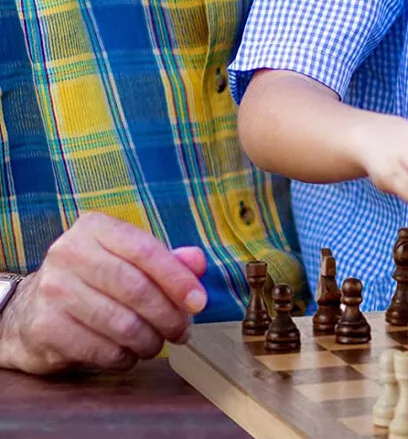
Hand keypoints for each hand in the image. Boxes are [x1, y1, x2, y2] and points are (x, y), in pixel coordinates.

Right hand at [0, 212, 206, 374]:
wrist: (30, 311)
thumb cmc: (93, 280)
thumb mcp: (127, 260)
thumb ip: (166, 259)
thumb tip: (197, 262)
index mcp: (95, 228)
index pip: (145, 250)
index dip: (177, 278)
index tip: (199, 302)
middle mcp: (69, 253)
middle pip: (135, 288)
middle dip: (168, 315)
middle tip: (182, 331)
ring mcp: (53, 290)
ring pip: (121, 323)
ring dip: (149, 340)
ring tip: (157, 344)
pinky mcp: (45, 328)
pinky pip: (100, 350)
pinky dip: (124, 357)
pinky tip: (128, 354)